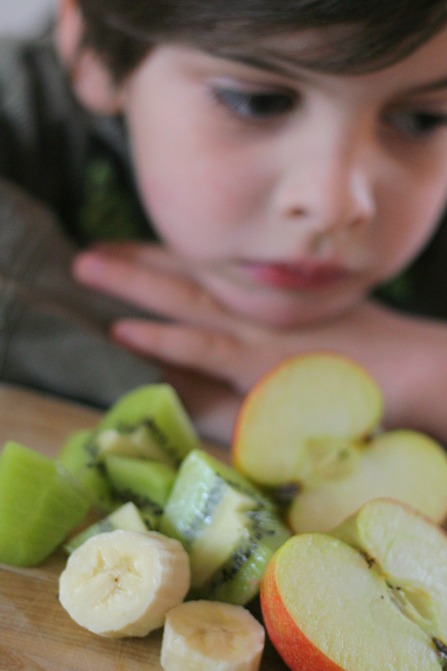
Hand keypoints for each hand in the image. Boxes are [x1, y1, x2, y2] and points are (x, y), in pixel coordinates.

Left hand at [73, 242, 446, 444]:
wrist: (422, 372)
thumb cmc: (376, 358)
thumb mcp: (321, 333)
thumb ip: (276, 336)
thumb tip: (229, 346)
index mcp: (267, 297)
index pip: (208, 271)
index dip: (162, 257)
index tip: (123, 248)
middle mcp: (260, 307)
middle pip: (188, 276)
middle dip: (136, 263)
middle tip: (89, 251)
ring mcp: (259, 334)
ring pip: (186, 301)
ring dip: (135, 282)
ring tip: (88, 265)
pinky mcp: (265, 368)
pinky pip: (206, 351)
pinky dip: (165, 339)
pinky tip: (124, 329)